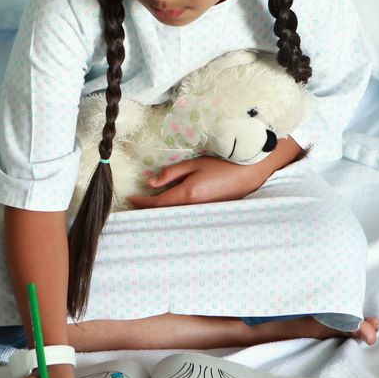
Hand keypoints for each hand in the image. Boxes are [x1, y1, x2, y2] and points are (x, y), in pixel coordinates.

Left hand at [126, 156, 269, 208]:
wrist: (248, 174)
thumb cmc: (222, 165)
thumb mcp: (194, 164)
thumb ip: (171, 173)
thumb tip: (151, 182)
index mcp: (187, 194)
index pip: (157, 203)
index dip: (141, 202)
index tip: (130, 199)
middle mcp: (192, 207)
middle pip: (164, 211)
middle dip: (149, 208)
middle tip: (136, 203)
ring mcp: (200, 212)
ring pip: (174, 213)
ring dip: (161, 209)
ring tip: (149, 202)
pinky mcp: (206, 212)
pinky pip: (185, 213)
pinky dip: (174, 209)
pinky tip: (170, 202)